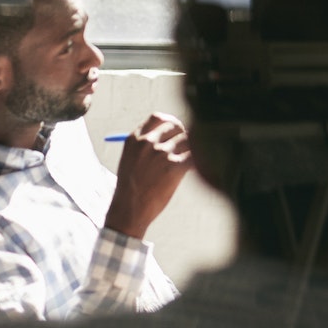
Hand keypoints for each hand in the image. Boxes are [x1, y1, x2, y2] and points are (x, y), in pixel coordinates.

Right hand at [103, 113, 192, 240]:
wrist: (129, 210)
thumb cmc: (132, 187)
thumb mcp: (131, 159)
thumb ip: (147, 145)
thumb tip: (175, 133)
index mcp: (135, 139)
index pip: (158, 117)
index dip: (170, 123)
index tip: (176, 132)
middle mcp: (148, 142)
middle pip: (176, 126)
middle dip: (183, 135)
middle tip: (187, 147)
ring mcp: (161, 153)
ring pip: (188, 140)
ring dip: (191, 150)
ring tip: (188, 162)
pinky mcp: (175, 167)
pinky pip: (195, 155)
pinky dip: (198, 161)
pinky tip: (194, 169)